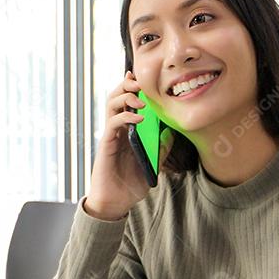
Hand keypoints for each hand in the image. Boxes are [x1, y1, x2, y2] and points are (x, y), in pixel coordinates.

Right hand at [86, 70, 174, 220]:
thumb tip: (172, 132)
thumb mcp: (153, 164)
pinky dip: (125, 117)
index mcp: (127, 130)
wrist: (116, 202)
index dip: (133, 86)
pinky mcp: (106, 144)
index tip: (145, 76)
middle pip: (116, 96)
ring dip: (126, 96)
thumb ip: (161, 148)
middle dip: (128, 84)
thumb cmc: (131, 183)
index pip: (127, 101)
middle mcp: (117, 129)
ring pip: (111, 104)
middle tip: (141, 81)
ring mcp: (111, 135)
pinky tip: (139, 119)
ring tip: (141, 98)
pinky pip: (113, 123)